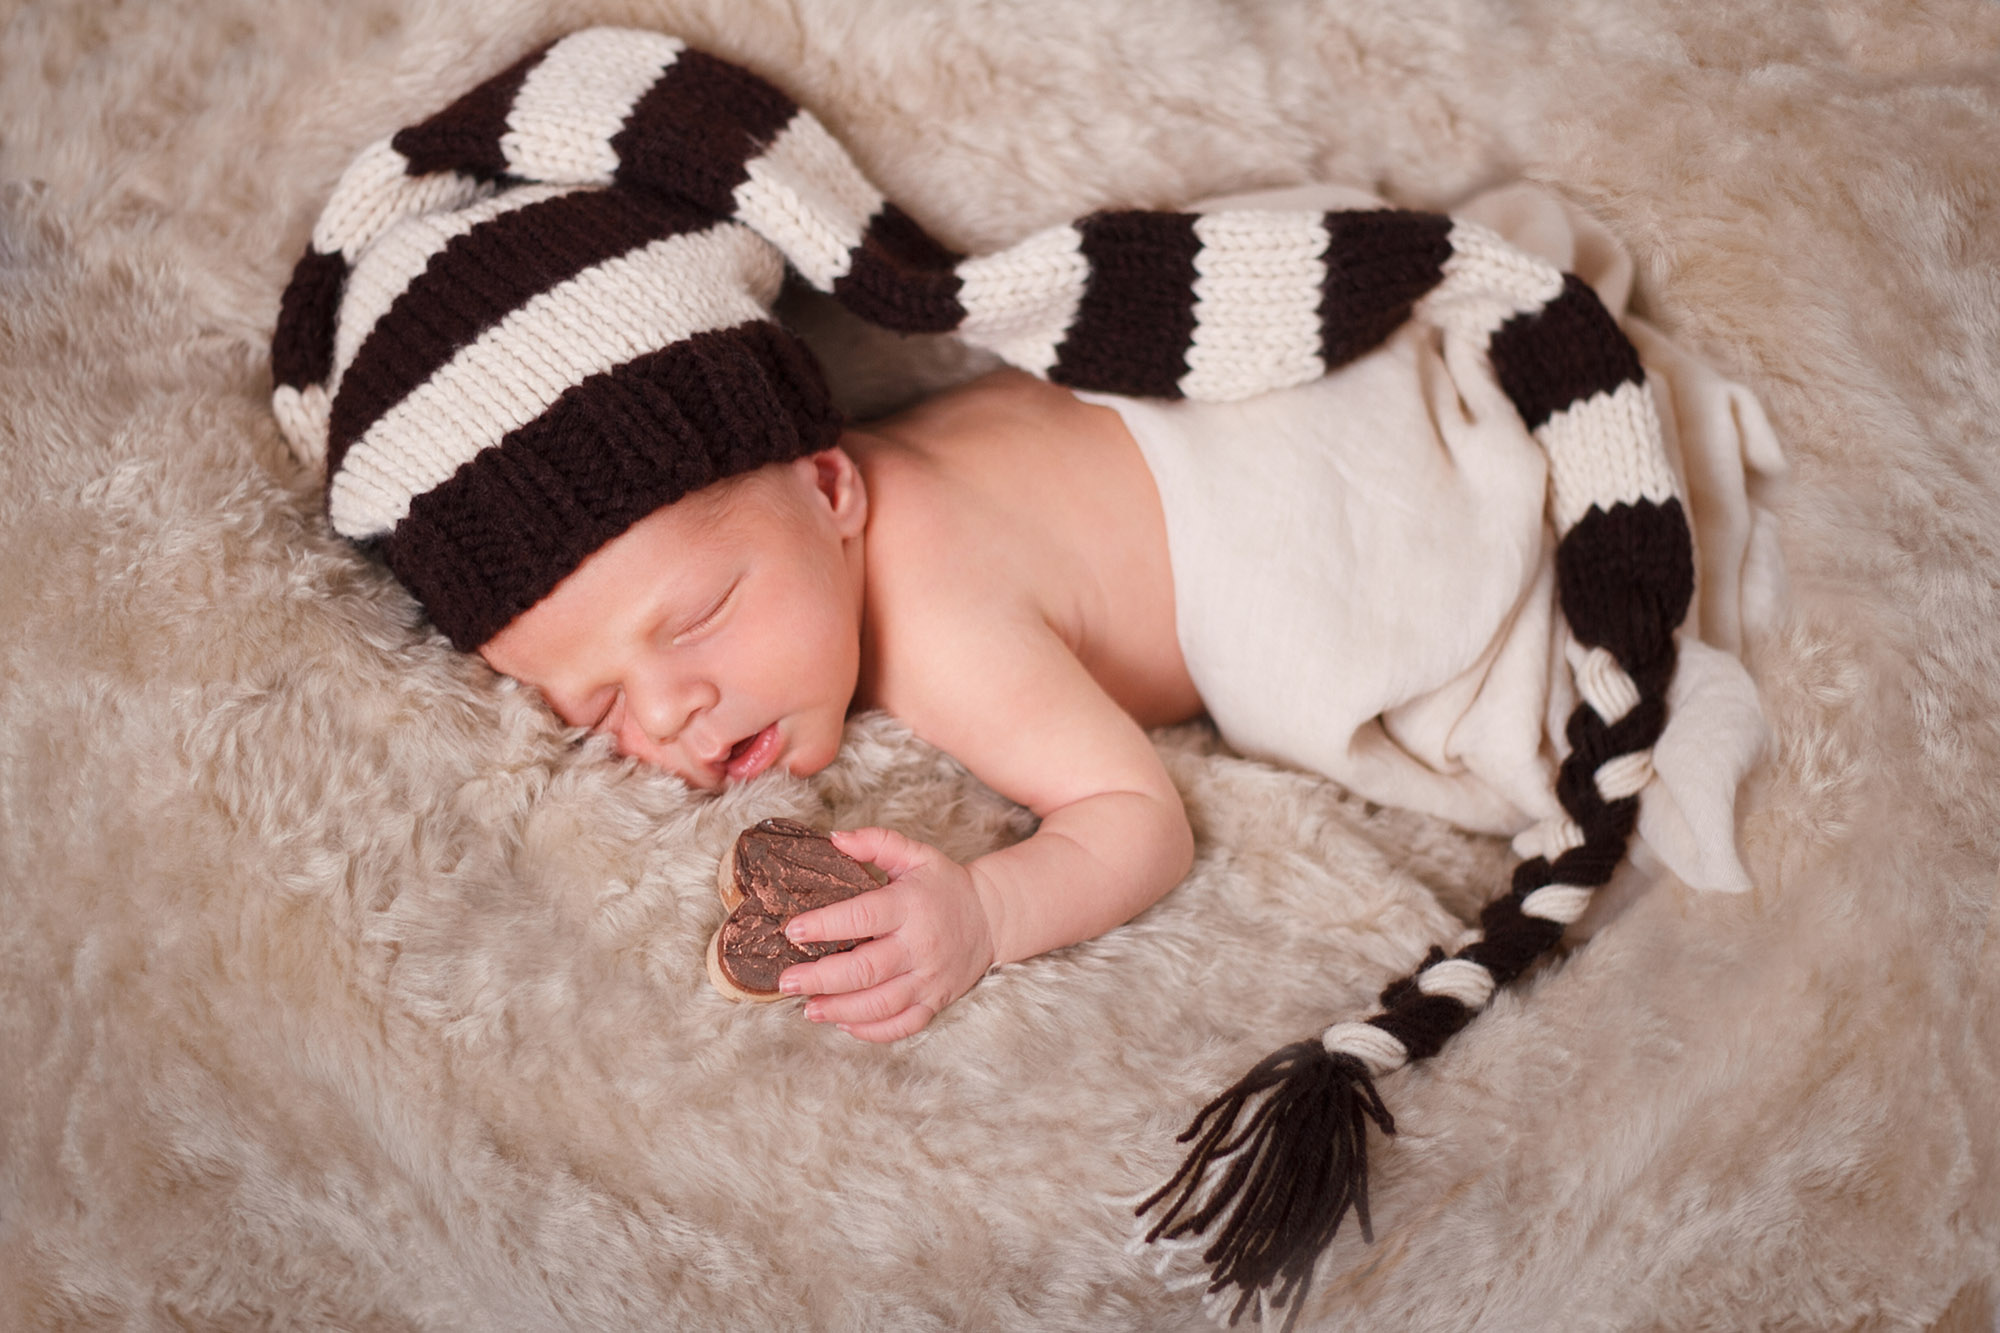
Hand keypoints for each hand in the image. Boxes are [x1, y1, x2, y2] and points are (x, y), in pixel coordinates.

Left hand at [777, 827, 996, 1041]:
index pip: (862, 917)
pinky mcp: (935, 1001)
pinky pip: (902, 1026)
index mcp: (911, 906)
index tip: (792, 931)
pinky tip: (843, 1023)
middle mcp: (920, 945)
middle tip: (787, 980)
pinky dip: (871, 1031)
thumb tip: (835, 838)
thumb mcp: (916, 854)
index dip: (824, 925)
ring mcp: (929, 978)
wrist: (991, 917)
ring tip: (808, 1009)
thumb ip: (876, 842)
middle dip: (821, 978)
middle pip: (866, 970)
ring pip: (881, 1004)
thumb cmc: (945, 886)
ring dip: (840, 1010)